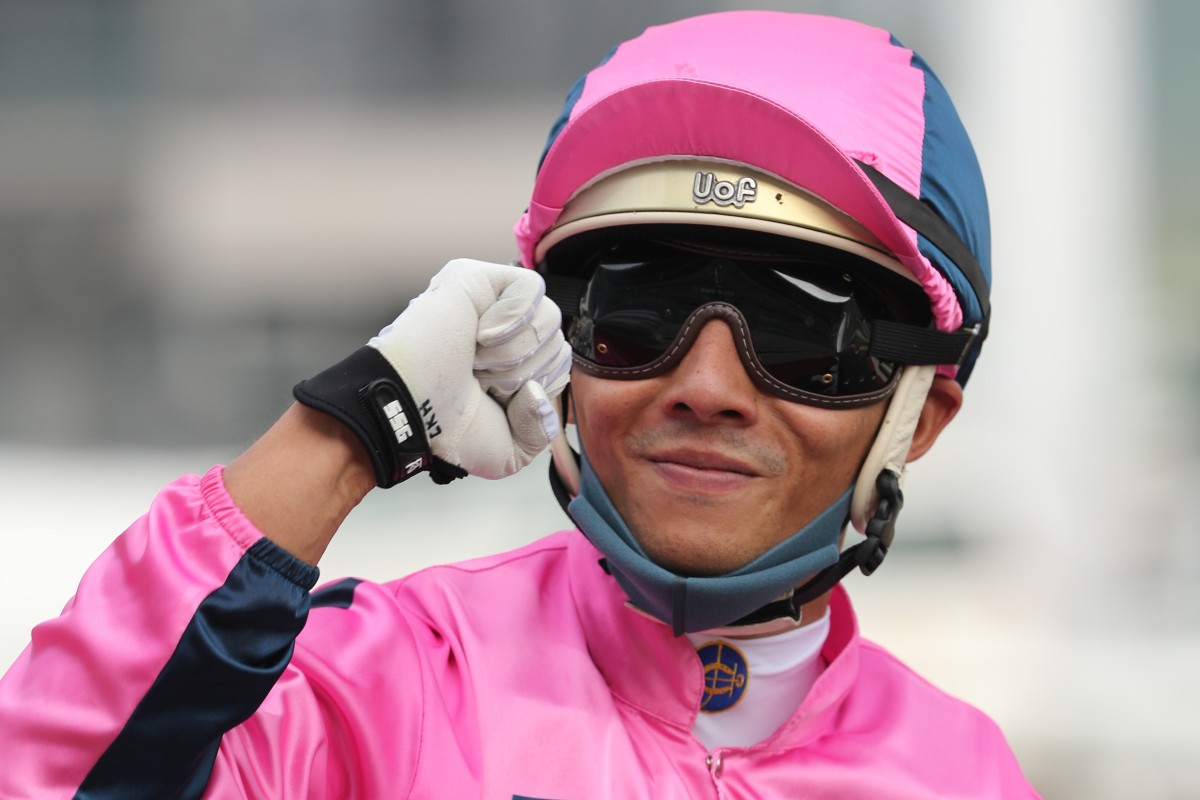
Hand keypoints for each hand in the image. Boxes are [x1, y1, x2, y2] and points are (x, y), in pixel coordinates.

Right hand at [294, 259, 571, 485]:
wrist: (409, 411)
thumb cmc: (448, 427)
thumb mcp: (512, 450)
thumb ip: (542, 429)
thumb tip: (539, 390)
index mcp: (517, 363)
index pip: (561, 364)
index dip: (538, 389)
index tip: (497, 400)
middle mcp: (507, 330)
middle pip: (557, 341)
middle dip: (522, 373)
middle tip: (479, 380)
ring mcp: (491, 302)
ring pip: (548, 316)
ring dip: (511, 352)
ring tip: (474, 361)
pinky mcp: (475, 277)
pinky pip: (530, 287)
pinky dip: (511, 319)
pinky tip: (479, 336)